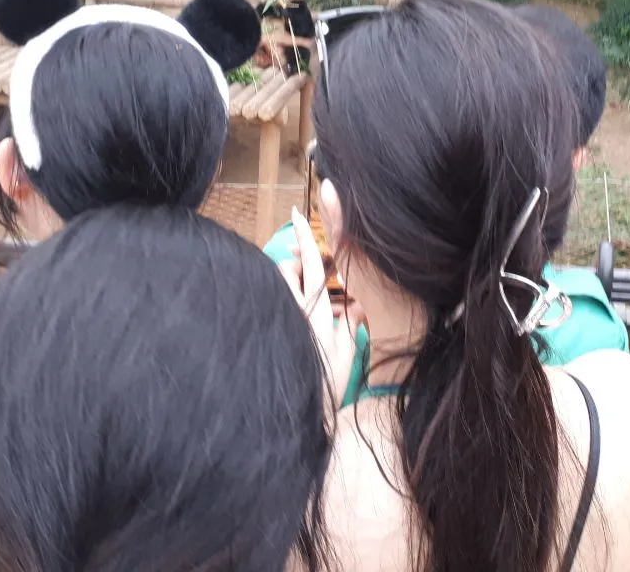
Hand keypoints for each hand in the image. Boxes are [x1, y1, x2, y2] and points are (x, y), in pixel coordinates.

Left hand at [280, 207, 362, 409]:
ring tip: (297, 296)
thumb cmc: (327, 386)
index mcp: (318, 310)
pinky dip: (281, 300)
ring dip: (285, 282)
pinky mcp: (270, 331)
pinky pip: (275, 304)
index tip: (297, 212)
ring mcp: (280, 321)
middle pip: (287, 268)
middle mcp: (294, 312)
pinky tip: (288, 315)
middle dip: (292, 259)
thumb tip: (359, 305)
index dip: (305, 235)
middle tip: (298, 260)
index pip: (309, 263)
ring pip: (277, 285)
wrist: (295, 416)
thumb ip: (352, 323)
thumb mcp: (347, 353)